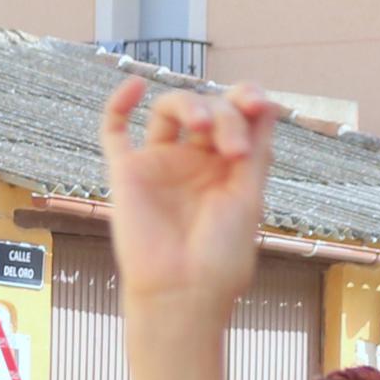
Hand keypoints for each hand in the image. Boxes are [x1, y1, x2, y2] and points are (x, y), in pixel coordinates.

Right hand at [99, 78, 278, 315]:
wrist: (183, 293)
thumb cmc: (220, 256)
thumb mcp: (250, 196)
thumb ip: (256, 148)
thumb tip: (264, 102)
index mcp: (228, 166)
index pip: (237, 114)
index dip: (248, 99)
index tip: (258, 105)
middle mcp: (194, 161)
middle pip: (210, 107)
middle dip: (227, 117)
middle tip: (234, 152)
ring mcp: (160, 165)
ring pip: (169, 109)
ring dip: (190, 105)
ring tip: (202, 127)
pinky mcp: (127, 173)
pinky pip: (115, 130)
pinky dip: (120, 103)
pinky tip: (135, 86)